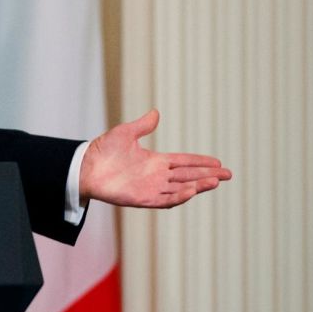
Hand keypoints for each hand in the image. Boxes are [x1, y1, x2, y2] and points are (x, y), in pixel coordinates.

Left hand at [80, 109, 231, 207]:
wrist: (84, 167)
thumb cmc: (102, 150)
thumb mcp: (125, 133)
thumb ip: (142, 125)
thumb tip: (156, 112)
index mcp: (155, 161)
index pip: (184, 162)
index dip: (201, 162)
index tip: (218, 162)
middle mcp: (156, 176)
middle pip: (188, 176)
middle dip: (208, 175)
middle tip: (228, 174)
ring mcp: (150, 188)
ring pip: (180, 188)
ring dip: (198, 186)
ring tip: (215, 181)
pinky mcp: (142, 198)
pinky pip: (164, 199)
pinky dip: (179, 196)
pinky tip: (192, 191)